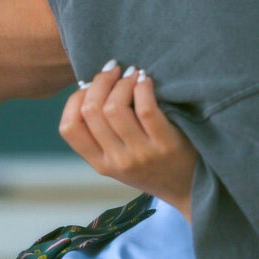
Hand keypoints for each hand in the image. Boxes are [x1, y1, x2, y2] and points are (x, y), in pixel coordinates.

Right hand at [60, 61, 197, 222]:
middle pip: (91, 111)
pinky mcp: (164, 144)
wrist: (189, 188)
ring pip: (114, 108)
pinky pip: (146, 108)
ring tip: (131, 73)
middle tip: (112, 70)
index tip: (88, 85)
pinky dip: (142, 86)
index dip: (74, 99)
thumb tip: (91, 87)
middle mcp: (116, 161)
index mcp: (100, 164)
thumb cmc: (152, 167)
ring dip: (122, 82)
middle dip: (99, 82)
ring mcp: (140, 154)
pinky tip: (145, 81)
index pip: (69, 128)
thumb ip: (102, 135)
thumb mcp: (119, 160)